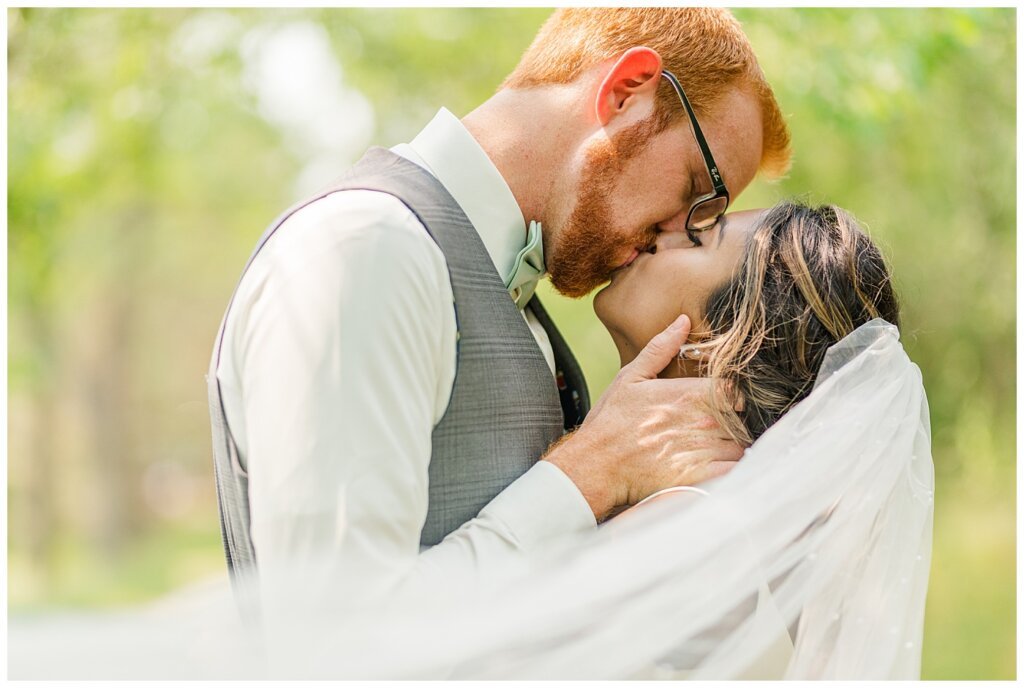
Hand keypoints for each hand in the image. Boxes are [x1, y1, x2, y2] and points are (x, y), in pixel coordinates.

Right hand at [543, 314, 744, 521]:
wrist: (596, 466)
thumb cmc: (611, 422)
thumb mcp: (630, 377)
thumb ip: (660, 349)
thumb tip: (683, 321)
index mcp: (690, 393)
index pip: (736, 389)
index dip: (734, 395)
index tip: (725, 402)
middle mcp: (702, 420)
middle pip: (743, 417)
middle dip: (737, 421)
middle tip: (722, 426)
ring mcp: (704, 450)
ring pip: (742, 444)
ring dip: (735, 445)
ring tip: (718, 448)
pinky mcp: (701, 478)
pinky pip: (735, 471)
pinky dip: (735, 469)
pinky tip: (721, 467)